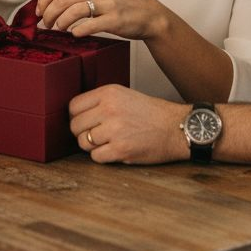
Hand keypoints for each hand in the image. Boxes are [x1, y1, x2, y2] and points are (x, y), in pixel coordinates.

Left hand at [36, 0, 172, 39]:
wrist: (148, 14)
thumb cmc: (120, 3)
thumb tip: (50, 4)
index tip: (39, 12)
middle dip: (48, 14)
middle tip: (46, 25)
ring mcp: (106, 3)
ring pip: (72, 12)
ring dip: (60, 23)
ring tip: (59, 29)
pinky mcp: (114, 19)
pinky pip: (88, 26)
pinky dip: (77, 31)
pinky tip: (75, 34)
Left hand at [70, 84, 188, 163]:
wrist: (176, 128)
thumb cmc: (152, 113)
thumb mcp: (124, 95)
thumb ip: (101, 102)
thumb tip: (77, 114)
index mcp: (108, 93)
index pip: (74, 106)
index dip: (76, 117)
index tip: (84, 122)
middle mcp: (109, 109)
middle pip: (75, 126)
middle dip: (83, 133)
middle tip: (96, 135)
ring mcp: (114, 130)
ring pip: (83, 142)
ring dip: (92, 146)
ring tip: (107, 143)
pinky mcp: (121, 149)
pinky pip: (96, 157)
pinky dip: (102, 157)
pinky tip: (114, 151)